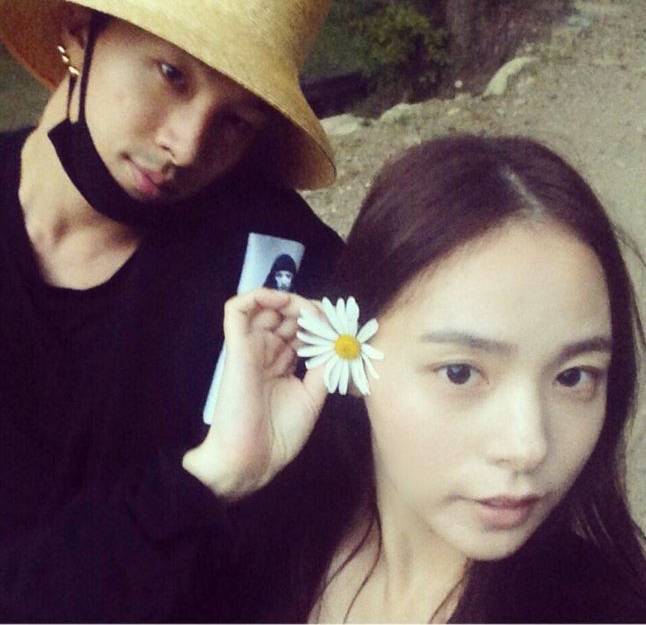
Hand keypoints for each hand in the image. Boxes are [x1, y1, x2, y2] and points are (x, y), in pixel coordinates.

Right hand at [182, 288, 327, 498]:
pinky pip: (237, 309)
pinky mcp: (236, 346)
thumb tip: (338, 341)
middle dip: (310, 311)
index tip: (341, 326)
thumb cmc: (280, 434)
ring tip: (309, 313)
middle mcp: (266, 352)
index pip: (301, 330)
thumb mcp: (312, 396)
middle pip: (287, 315)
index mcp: (283, 364)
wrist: (251, 459)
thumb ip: (324, 366)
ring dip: (290, 301)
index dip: (321, 323)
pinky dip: (258, 295)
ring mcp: (250, 347)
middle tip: (329, 318)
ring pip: (266, 307)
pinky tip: (281, 301)